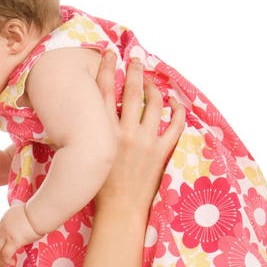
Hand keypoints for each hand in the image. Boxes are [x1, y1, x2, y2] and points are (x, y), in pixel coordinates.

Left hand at [0, 204, 41, 265]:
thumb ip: (26, 220)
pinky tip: (12, 263)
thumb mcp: (28, 214)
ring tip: (8, 261)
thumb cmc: (39, 212)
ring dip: (1, 256)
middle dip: (1, 248)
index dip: (5, 238)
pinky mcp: (12, 241)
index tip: (12, 244)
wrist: (39, 213)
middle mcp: (4, 225)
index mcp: (8, 216)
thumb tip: (34, 224)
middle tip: (7, 254)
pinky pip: (5, 254)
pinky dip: (7, 260)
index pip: (2, 229)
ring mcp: (6, 233)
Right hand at [95, 53, 184, 212]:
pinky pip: (175, 125)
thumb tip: (89, 117)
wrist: (118, 211)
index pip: (103, 92)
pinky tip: (177, 103)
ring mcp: (145, 142)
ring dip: (154, 88)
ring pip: (154, 104)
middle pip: (131, 91)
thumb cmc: (98, 189)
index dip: (106, 69)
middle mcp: (125, 133)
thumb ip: (92, 134)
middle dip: (134, 71)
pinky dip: (178, 111)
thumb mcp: (88, 156)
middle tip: (136, 60)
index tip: (108, 55)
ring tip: (153, 81)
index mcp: (103, 133)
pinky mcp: (161, 153)